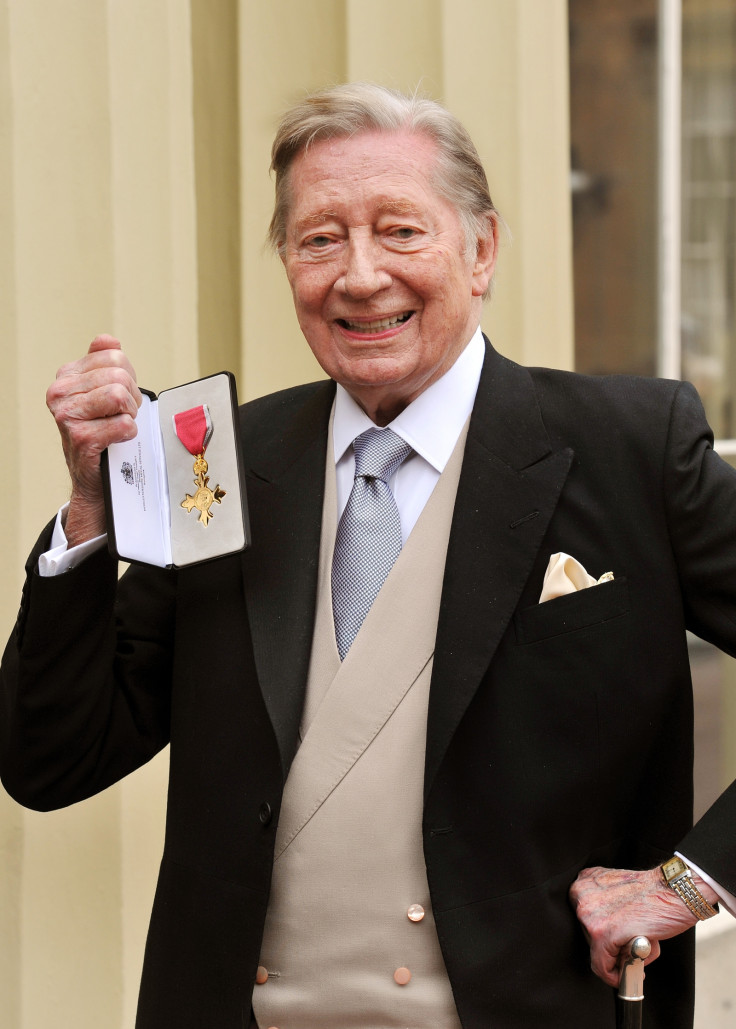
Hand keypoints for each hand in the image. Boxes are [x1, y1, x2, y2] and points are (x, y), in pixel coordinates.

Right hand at [46, 335, 141, 544]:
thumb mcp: (102, 392)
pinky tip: (118, 440)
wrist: (95, 476)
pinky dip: (129, 433)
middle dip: (132, 397)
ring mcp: (67, 415)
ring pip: (120, 396)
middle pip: (119, 375)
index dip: (129, 377)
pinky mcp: (80, 438)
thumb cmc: (102, 432)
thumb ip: (104, 364)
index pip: (114, 356)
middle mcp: (60, 393)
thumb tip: (108, 340)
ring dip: (130, 414)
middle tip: (124, 415)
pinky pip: (123, 424)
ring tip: (119, 426)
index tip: (122, 397)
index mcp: (66, 376)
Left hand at [569, 864, 716, 986]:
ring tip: (638, 949)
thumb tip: (604, 937)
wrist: (674, 892)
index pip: (583, 918)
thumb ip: (606, 906)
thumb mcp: (618, 889)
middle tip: (631, 946)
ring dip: (618, 959)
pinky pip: (601, 966)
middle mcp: (582, 894)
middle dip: (611, 946)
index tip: (614, 942)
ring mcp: (589, 914)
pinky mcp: (602, 933)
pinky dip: (614, 976)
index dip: (602, 933)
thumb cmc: (653, 893)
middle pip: (588, 935)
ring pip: (596, 951)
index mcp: (585, 881)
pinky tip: (630, 973)